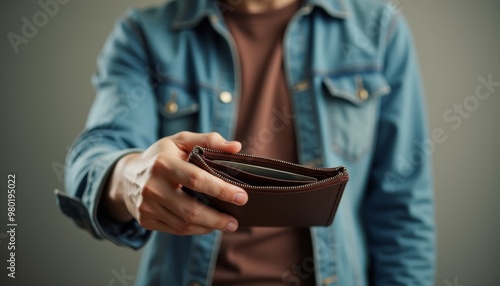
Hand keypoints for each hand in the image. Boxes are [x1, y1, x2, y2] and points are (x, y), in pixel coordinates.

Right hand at [102, 132, 247, 234]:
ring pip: (184, 223)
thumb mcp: (181, 140)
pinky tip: (208, 226)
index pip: (196, 179)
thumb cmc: (161, 156)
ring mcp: (147, 206)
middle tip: (236, 221)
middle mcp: (152, 186)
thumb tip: (236, 147)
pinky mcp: (145, 220)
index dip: (221, 189)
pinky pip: (175, 230)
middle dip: (217, 218)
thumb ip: (209, 140)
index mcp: (163, 163)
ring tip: (227, 224)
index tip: (242, 196)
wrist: (126, 176)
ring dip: (209, 226)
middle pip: (190, 209)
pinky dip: (195, 230)